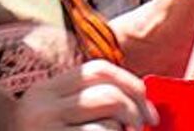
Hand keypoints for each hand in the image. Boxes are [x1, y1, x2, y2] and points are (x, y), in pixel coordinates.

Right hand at [12, 60, 155, 127]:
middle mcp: (45, 105)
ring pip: (110, 124)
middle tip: (141, 130)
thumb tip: (140, 105)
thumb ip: (85, 104)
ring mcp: (49, 128)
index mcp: (46, 90)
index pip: (97, 70)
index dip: (130, 84)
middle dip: (136, 113)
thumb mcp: (58, 119)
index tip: (148, 109)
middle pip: (109, 94)